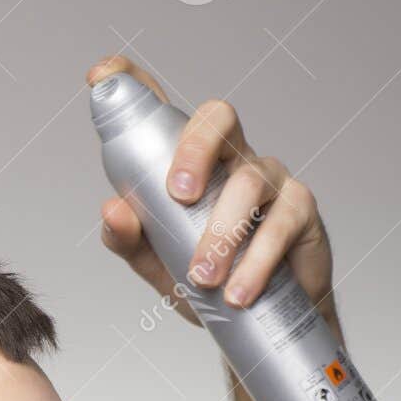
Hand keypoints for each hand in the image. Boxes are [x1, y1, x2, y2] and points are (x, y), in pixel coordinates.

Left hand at [85, 54, 335, 326]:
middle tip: (178, 196)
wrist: (260, 324)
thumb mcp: (157, 264)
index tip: (100, 77)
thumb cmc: (208, 281)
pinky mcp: (300, 210)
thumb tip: (111, 210)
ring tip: (202, 278)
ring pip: (249, 180)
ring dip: (222, 232)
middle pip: (218, 117)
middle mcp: (230, 158)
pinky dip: (256, 260)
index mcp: (189, 162)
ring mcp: (268, 179)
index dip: (133, 83)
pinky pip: (281, 223)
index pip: (162, 112)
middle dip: (195, 148)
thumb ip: (130, 239)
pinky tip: (237, 291)